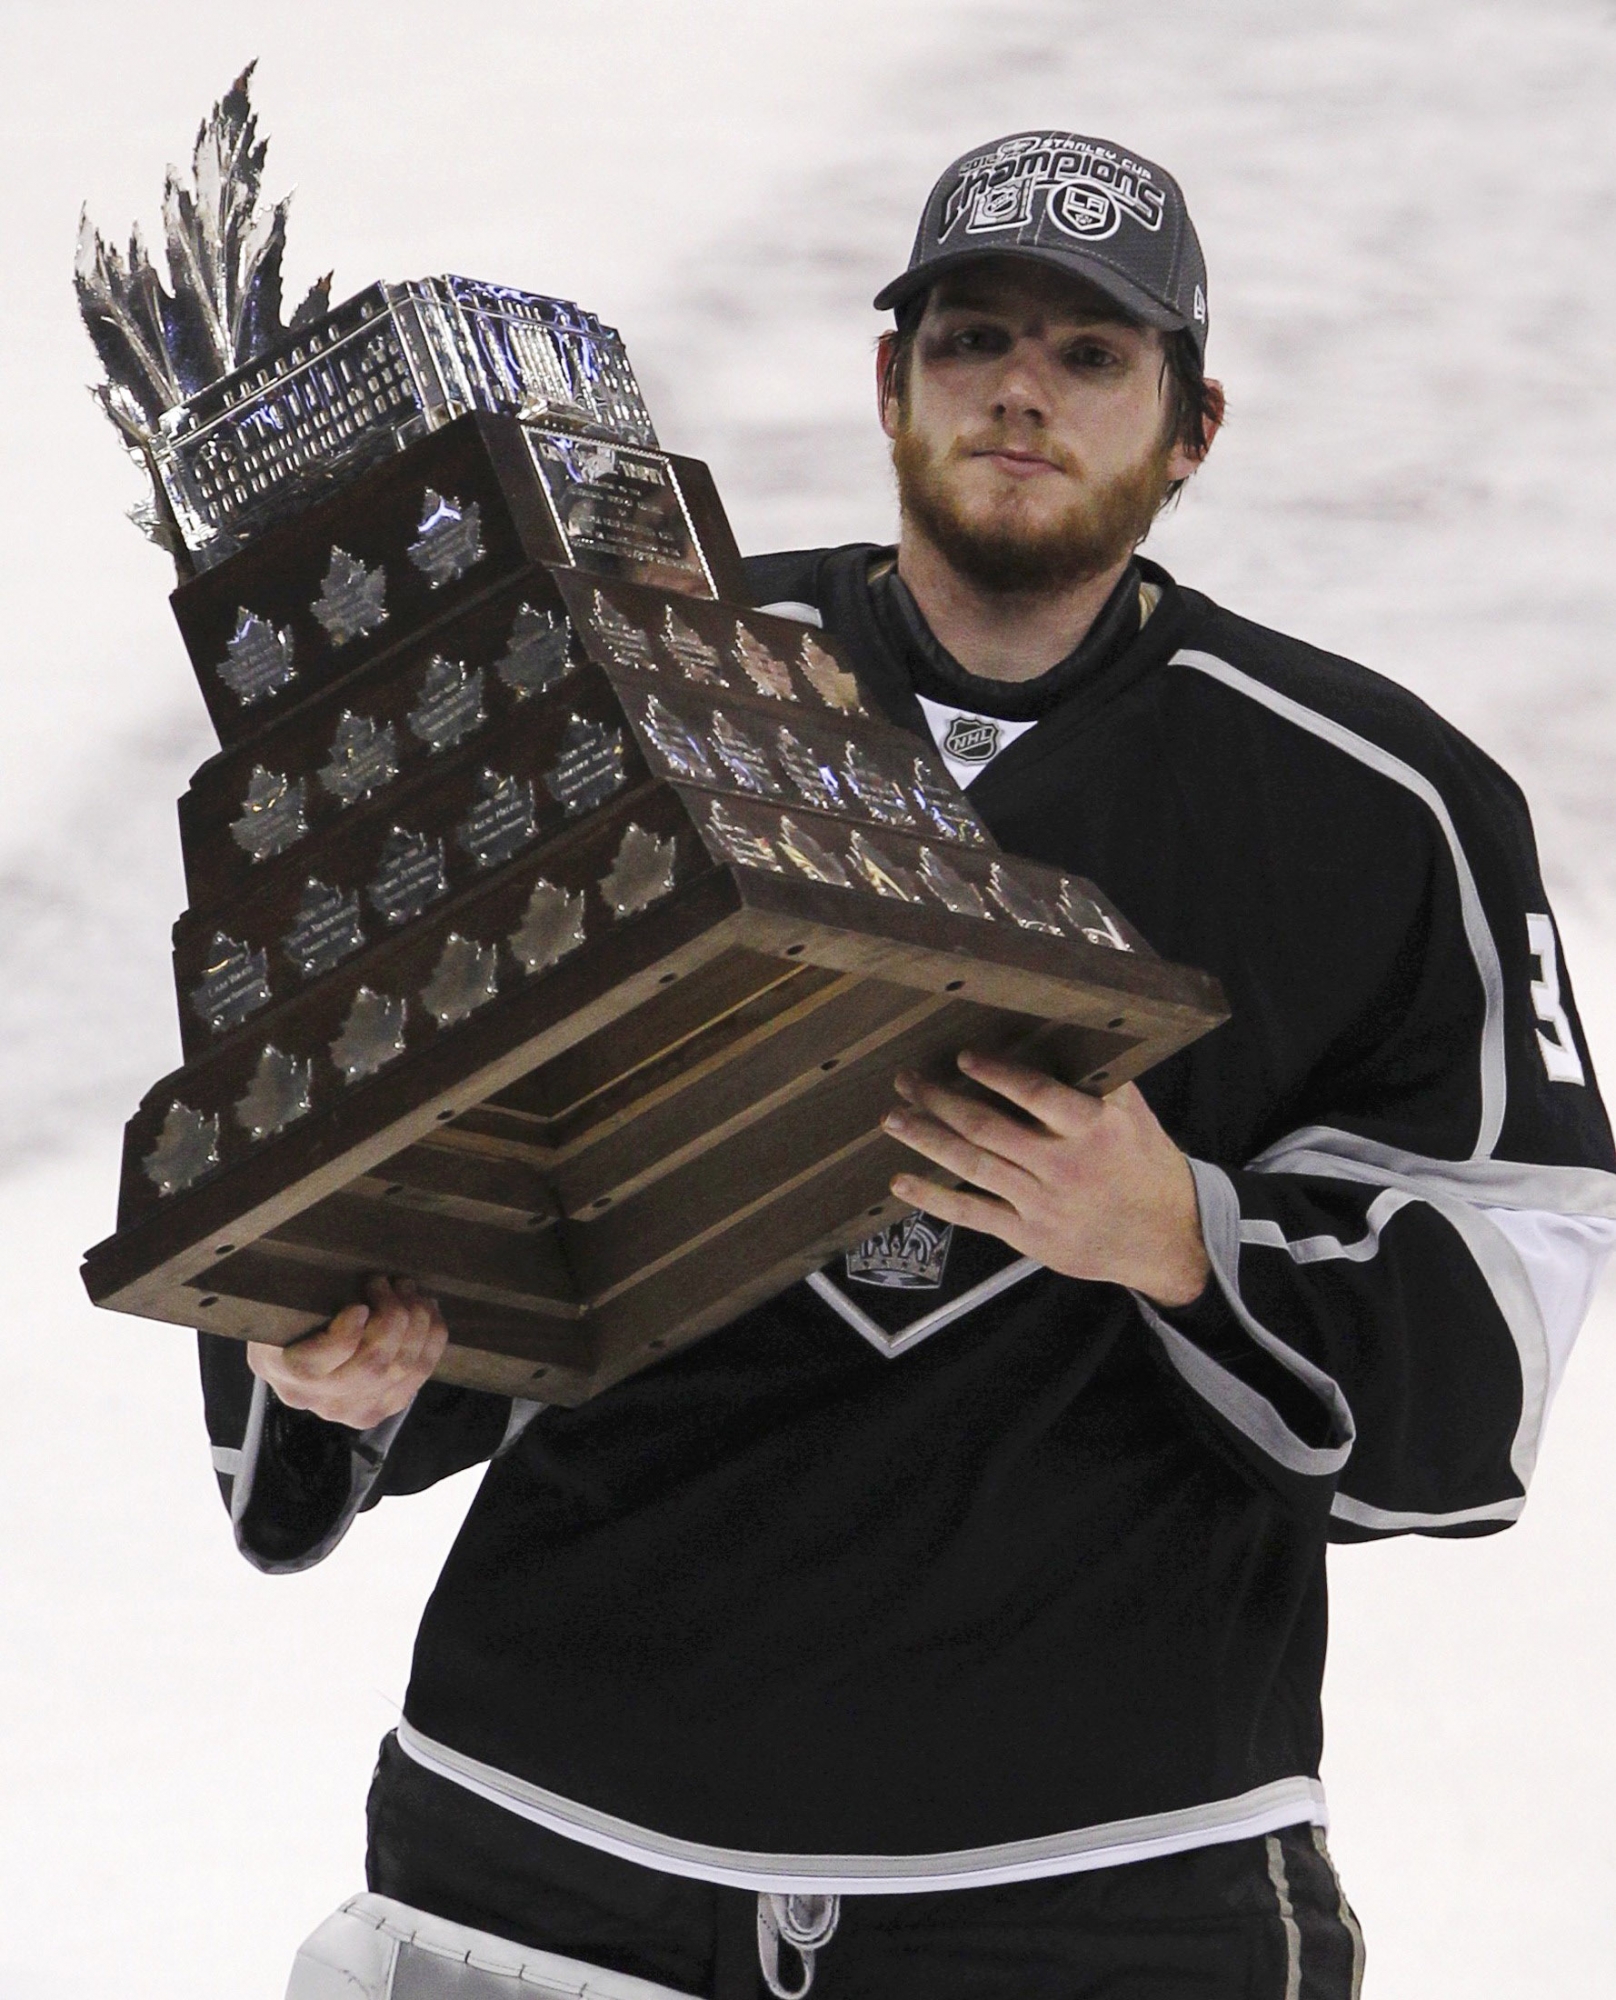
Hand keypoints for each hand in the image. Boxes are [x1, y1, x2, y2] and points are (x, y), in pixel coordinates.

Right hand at [247, 1275, 447, 1429]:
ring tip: (411, 1292)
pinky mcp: (383, 1408)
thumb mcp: (286, 1302)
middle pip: (370, 1365)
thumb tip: (338, 1270)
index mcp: (283, 1369)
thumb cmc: (294, 1315)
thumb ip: (305, 1293)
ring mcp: (353, 1411)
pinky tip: (428, 1312)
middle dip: (393, 1317)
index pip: (315, 1364)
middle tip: (393, 1283)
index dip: (345, 1336)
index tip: (360, 1306)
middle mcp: (318, 1399)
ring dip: (417, 1322)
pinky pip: (419, 1375)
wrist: (300, 1356)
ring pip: (401, 1369)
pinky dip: (431, 1338)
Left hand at [881, 1053, 1209, 1307]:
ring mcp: (1042, 1204)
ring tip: (893, 1118)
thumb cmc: (1145, 1163)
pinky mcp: (1028, 1236)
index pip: (1037, 1096)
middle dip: (940, 1102)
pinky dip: (933, 1197)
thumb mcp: (1135, 1114)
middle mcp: (1063, 1166)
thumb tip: (1065, 1028)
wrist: (1167, 1238)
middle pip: (989, 1129)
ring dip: (928, 1140)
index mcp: (1093, 1129)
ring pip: (973, 1168)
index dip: (997, 1074)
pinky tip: (901, 1180)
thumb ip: (1100, 1078)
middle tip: (906, 1080)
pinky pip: (973, 1214)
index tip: (963, 1056)